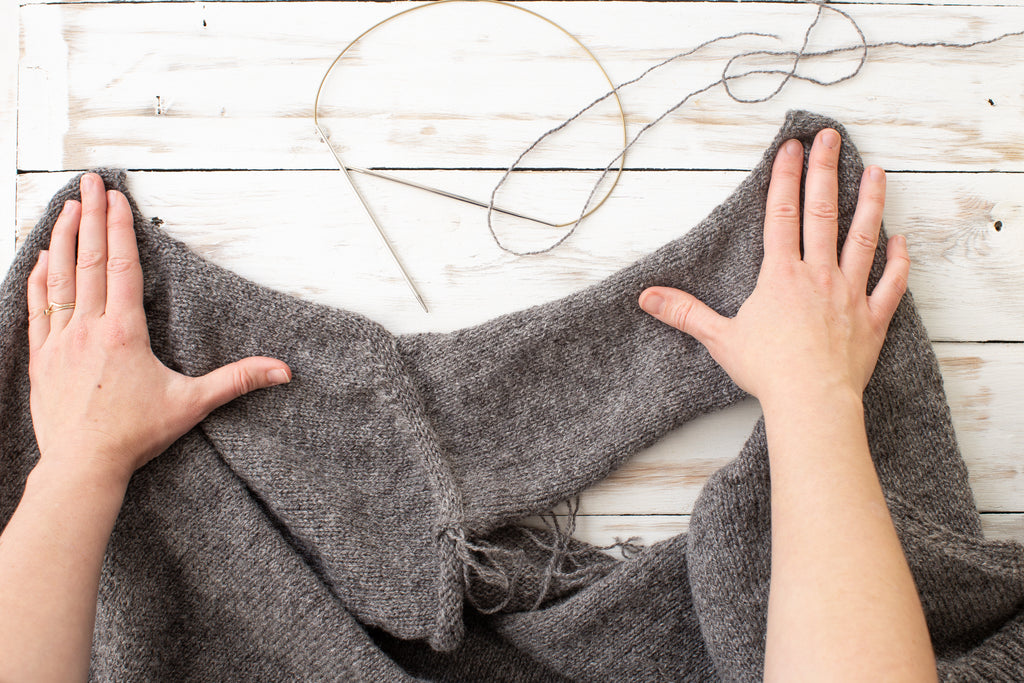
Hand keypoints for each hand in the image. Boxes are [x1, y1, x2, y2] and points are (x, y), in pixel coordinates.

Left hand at [25, 172, 292, 485]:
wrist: (82, 466)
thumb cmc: (134, 435)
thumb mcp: (192, 404)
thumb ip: (237, 381)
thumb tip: (282, 371)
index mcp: (124, 333)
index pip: (121, 267)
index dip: (118, 228)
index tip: (115, 198)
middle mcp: (88, 329)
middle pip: (88, 260)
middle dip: (88, 217)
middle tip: (88, 183)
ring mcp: (60, 341)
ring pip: (59, 277)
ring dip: (61, 239)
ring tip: (65, 207)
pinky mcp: (42, 356)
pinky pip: (37, 307)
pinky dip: (39, 279)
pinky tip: (42, 258)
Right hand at [638, 128, 909, 406]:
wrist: (812, 401)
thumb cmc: (767, 370)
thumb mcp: (719, 338)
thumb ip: (685, 312)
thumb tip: (646, 297)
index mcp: (780, 276)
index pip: (782, 215)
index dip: (785, 178)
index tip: (792, 148)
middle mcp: (818, 275)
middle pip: (822, 213)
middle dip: (826, 171)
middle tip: (832, 138)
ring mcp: (849, 293)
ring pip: (862, 238)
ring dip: (870, 202)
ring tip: (877, 171)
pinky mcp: (873, 318)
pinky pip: (890, 284)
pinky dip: (897, 261)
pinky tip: (901, 240)